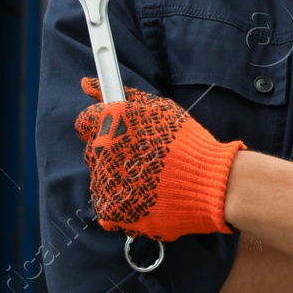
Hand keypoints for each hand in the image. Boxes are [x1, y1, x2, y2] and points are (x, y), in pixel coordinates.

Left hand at [74, 77, 246, 239]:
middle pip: (93, 151)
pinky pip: (107, 204)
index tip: (118, 134)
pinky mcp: (110, 209)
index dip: (102, 126)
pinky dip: (122, 202)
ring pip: (100, 179)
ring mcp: (104, 182)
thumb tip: (87, 83)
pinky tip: (145, 195)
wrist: (209, 183)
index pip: (84, 122)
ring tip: (149, 178)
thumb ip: (123, 94)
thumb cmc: (188, 142)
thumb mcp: (159, 108)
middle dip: (112, 153)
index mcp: (112, 120)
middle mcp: (102, 149)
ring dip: (117, 179)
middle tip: (143, 157)